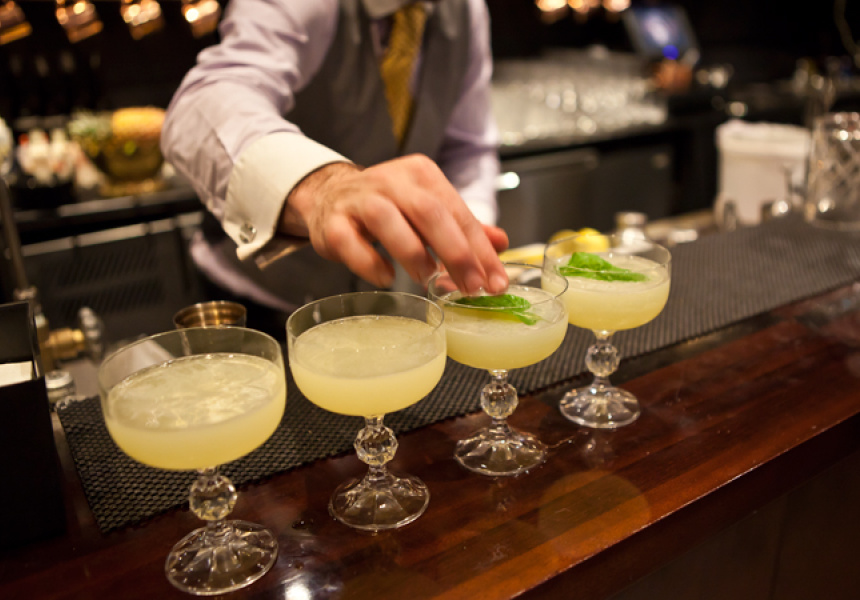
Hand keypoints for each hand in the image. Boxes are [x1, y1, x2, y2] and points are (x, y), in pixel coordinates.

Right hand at [280, 154, 508, 294]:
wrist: (329, 197)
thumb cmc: (387, 207)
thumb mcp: (428, 209)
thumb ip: (462, 227)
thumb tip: (501, 243)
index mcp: (421, 175)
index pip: (458, 212)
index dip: (480, 249)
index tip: (496, 281)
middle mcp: (391, 181)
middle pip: (429, 212)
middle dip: (456, 253)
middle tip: (472, 287)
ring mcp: (358, 200)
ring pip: (388, 221)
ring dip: (414, 255)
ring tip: (430, 280)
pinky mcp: (332, 223)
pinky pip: (350, 243)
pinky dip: (370, 263)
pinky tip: (386, 278)